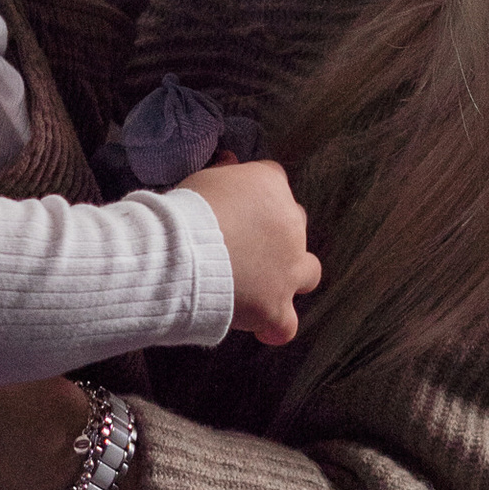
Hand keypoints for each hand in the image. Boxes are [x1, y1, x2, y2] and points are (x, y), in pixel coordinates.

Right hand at [183, 157, 321, 345]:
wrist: (180, 253)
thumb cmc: (185, 212)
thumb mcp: (203, 179)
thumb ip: (224, 173)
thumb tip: (229, 162)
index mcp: (271, 186)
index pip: (275, 183)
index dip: (256, 200)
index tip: (236, 210)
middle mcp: (290, 224)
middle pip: (294, 225)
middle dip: (275, 235)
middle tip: (242, 245)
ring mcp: (288, 268)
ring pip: (308, 272)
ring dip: (290, 276)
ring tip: (263, 285)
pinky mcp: (276, 306)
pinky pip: (286, 324)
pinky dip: (275, 326)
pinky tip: (262, 327)